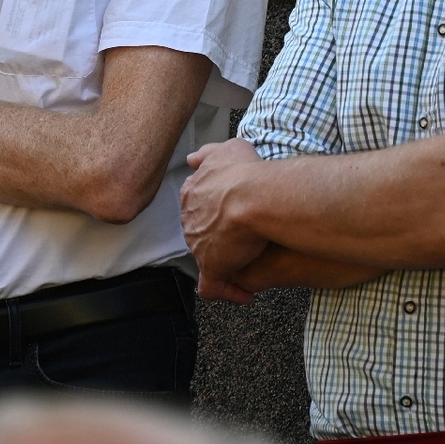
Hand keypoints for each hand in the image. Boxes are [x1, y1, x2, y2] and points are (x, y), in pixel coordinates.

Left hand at [181, 139, 271, 302]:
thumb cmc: (246, 172)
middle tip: (242, 239)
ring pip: (207, 258)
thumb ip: (208, 154)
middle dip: (217, 237)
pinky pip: (213, 287)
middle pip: (199, 231)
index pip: (196, 204)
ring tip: (249, 266)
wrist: (254, 197)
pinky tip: (245, 294)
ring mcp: (197, 245)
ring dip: (226, 262)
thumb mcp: (227, 150)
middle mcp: (190, 219)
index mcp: (193, 193)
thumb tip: (192, 160)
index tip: (229, 215)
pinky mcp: (211, 267)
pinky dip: (228, 292)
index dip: (213, 211)